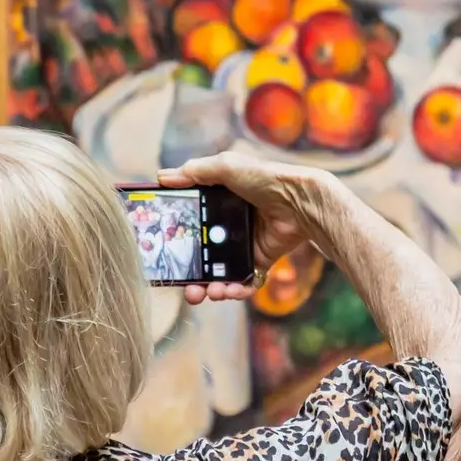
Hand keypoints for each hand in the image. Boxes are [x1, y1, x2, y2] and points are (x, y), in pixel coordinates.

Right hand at [157, 151, 334, 305]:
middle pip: (201, 257)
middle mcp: (227, 226)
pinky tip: (229, 291)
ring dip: (211, 289)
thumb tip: (162, 177)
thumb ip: (193, 172)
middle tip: (187, 288)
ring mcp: (243, 245)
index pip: (189, 227)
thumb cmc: (264, 179)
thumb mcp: (225, 167)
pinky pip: (244, 280)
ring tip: (209, 293)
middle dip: (191, 277)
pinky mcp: (259, 259)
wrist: (298, 200)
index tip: (164, 254)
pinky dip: (236, 290)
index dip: (176, 242)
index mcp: (216, 204)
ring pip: (220, 274)